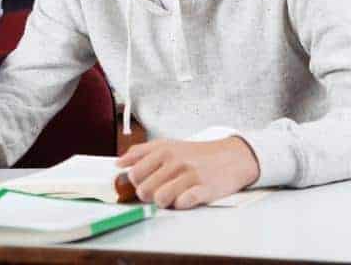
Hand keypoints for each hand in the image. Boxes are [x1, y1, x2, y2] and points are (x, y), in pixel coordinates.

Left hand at [117, 137, 259, 209]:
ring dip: (163, 202)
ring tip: (171, 196)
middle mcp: (174, 161)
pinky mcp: (205, 189)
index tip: (143, 183)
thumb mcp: (166, 145)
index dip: (135, 183)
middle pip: (144, 190)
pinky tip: (185, 198)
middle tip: (159, 190)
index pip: (134, 173)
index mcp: (162, 149)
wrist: (231, 156)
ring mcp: (190, 175)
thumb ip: (140, 152)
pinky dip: (180, 204)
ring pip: (160, 199)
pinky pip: (182, 203)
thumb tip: (119, 164)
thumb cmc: (194, 153)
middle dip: (148, 195)